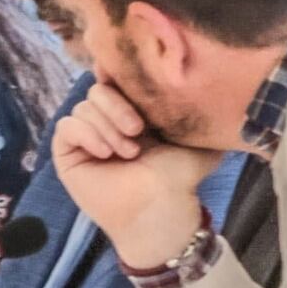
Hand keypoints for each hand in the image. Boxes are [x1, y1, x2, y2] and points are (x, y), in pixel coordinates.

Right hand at [50, 82, 220, 268]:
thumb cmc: (177, 181)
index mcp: (133, 113)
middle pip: (97, 89)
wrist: (159, 210)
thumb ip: (203, 119)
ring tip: (127, 152)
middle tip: (138, 131)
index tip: (138, 88)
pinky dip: (85, 133)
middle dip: (117, 106)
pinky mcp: (68, 154)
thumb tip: (220, 100)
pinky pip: (66, 126)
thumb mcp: (196, 142)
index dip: (120, 77)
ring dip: (106, 126)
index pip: (116, 80)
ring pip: (82, 107)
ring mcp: (85, 138)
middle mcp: (107, 122)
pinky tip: (105, 152)